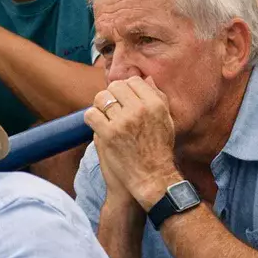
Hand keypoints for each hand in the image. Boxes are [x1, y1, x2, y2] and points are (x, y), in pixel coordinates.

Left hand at [82, 77, 180, 209]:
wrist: (152, 178)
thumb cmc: (159, 150)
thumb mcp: (166, 121)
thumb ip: (157, 98)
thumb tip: (146, 78)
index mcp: (155, 104)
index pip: (134, 81)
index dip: (126, 89)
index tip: (124, 99)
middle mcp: (140, 110)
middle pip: (116, 87)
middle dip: (112, 96)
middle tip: (112, 108)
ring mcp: (123, 121)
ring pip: (102, 98)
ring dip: (100, 106)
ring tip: (104, 116)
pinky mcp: (109, 134)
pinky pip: (91, 114)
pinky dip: (92, 118)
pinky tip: (98, 126)